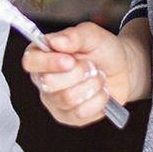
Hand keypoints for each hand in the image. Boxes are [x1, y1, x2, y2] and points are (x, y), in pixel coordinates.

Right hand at [22, 22, 138, 126]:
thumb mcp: (92, 35)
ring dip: (91, 86)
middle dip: (78, 73)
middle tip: (90, 65)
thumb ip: (74, 35)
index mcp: (43, 55)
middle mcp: (43, 79)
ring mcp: (54, 100)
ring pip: (66, 99)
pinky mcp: (68, 116)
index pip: (30, 61)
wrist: (123, 69)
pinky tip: (101, 92)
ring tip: (98, 77)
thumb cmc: (103, 50)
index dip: (48, 62)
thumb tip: (55, 41)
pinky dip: (97, 100)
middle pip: (48, 83)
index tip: (70, 60)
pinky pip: (80, 113)